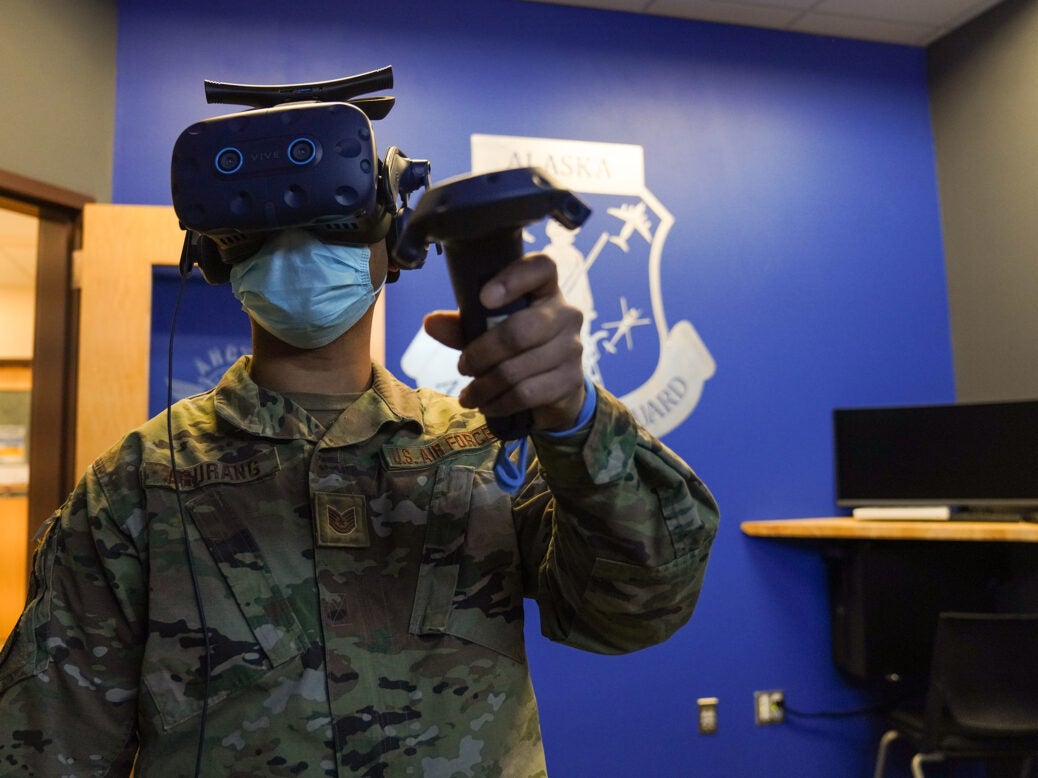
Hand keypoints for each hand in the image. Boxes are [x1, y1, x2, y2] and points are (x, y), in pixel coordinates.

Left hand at [423, 253, 585, 431]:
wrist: (557, 388)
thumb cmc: (519, 348)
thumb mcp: (491, 330)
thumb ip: (463, 324)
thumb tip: (431, 323)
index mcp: (546, 290)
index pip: (542, 268)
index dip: (513, 278)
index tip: (484, 298)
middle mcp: (566, 314)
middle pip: (520, 330)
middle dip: (481, 353)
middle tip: (463, 367)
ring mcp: (573, 348)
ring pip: (517, 369)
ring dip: (484, 386)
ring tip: (468, 395)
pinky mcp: (571, 380)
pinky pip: (526, 393)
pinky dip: (499, 403)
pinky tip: (486, 405)